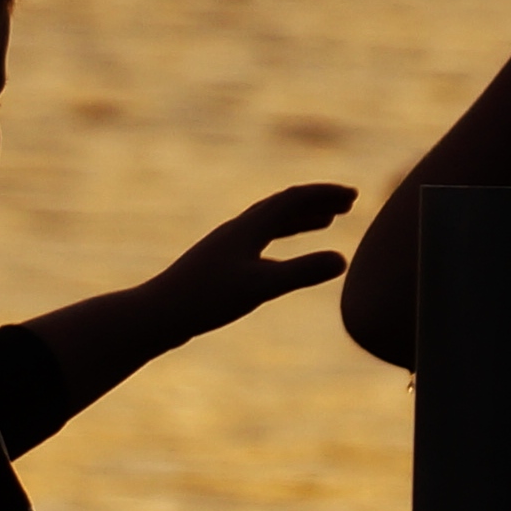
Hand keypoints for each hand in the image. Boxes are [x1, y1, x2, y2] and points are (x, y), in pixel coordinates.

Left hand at [143, 182, 359, 337]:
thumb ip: (301, 272)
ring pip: (268, 225)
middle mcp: (236, 232)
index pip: (292, 200)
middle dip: (317, 203)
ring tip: (325, 222)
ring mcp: (224, 249)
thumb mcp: (261, 287)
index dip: (324, 195)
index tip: (353, 196)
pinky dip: (278, 243)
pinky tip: (279, 262)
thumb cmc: (206, 300)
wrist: (156, 316)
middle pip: (282, 207)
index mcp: (247, 228)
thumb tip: (342, 260)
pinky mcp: (216, 269)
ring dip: (299, 220)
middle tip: (348, 204)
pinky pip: (256, 245)